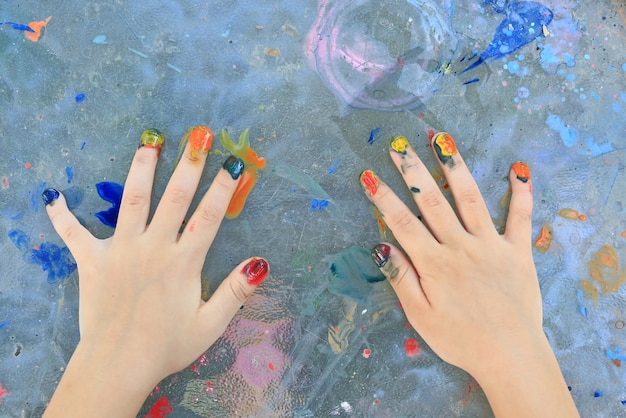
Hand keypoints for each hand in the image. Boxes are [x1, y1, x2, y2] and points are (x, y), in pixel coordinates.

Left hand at [43, 127, 268, 416]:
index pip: (208, 217)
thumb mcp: (209, 324)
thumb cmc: (166, 346)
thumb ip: (235, 292)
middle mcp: (153, 247)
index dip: (224, 189)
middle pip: (174, 198)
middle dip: (189, 166)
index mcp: (183, 262)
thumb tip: (261, 262)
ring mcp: (120, 250)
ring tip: (148, 144)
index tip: (235, 165)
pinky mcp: (92, 260)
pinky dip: (62, 216)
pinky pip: (74, 234)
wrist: (117, 365)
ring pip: (132, 201)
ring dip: (141, 170)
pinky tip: (53, 197)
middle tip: (198, 137)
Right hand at [360, 133, 577, 416]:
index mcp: (434, 263)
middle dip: (413, 172)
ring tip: (443, 141)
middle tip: (400, 146)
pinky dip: (520, 193)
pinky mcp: (517, 251)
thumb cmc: (460, 340)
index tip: (369, 175)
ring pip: (470, 199)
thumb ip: (402, 278)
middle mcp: (461, 246)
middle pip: (432, 201)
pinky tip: (518, 169)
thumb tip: (381, 246)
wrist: (510, 355)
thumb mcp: (420, 317)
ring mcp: (491, 244)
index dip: (383, 198)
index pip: (402, 223)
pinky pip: (520, 217)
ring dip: (455, 168)